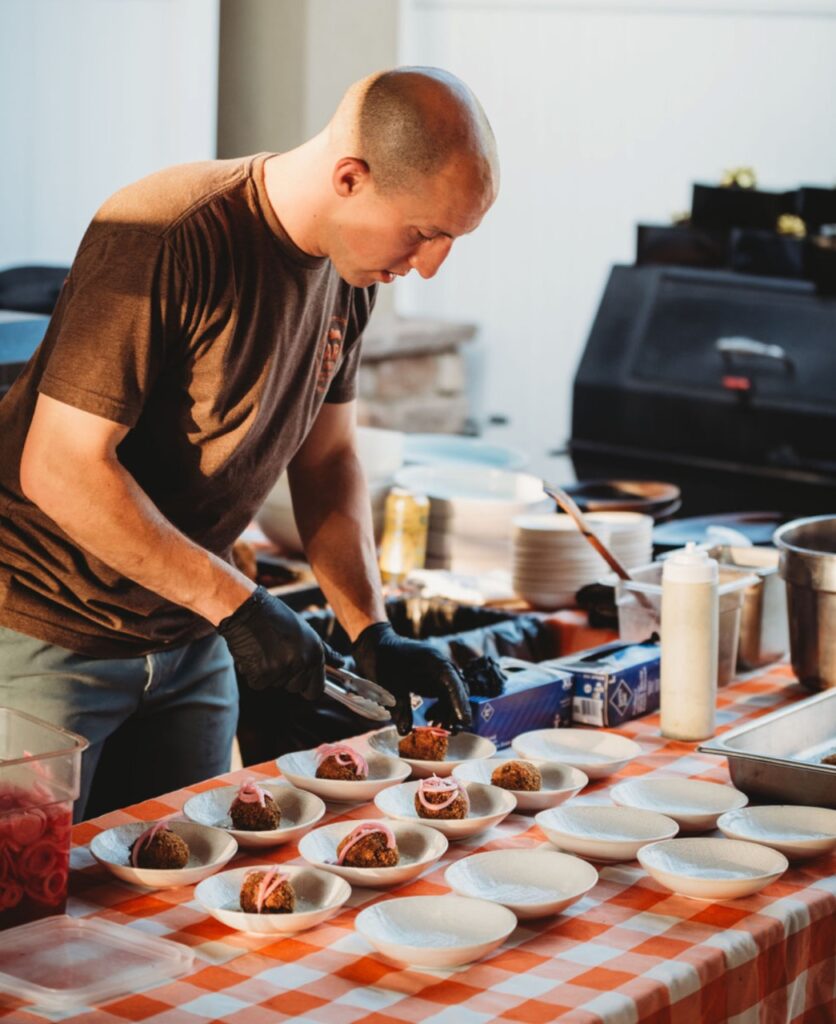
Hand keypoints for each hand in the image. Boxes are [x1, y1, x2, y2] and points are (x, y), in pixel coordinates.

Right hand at [218, 586, 343, 697]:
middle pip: (294, 688)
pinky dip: (254, 673)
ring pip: (275, 684)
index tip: (301, 682)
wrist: (249, 609)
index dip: (307, 687)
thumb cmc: (277, 618)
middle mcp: (302, 663)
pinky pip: (258, 683)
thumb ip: (325, 651)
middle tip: (277, 654)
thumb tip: (342, 663)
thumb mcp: (307, 631)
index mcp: (315, 654)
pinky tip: (254, 654)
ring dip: (269, 673)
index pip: (316, 690)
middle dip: (286, 677)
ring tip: (265, 649)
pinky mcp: (262, 674)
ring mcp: (282, 670)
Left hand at [351, 622, 472, 734]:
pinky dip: (441, 710)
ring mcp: (441, 674)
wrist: (378, 648)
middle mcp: (443, 667)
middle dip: (456, 713)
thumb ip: (400, 706)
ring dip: (448, 714)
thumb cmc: (384, 661)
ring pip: (453, 697)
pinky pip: (445, 698)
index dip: (460, 702)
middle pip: (458, 692)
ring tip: (437, 728)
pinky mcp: (436, 682)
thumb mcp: (390, 684)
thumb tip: (405, 731)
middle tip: (450, 732)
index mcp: (435, 661)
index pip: (454, 683)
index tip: (464, 721)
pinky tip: (430, 718)